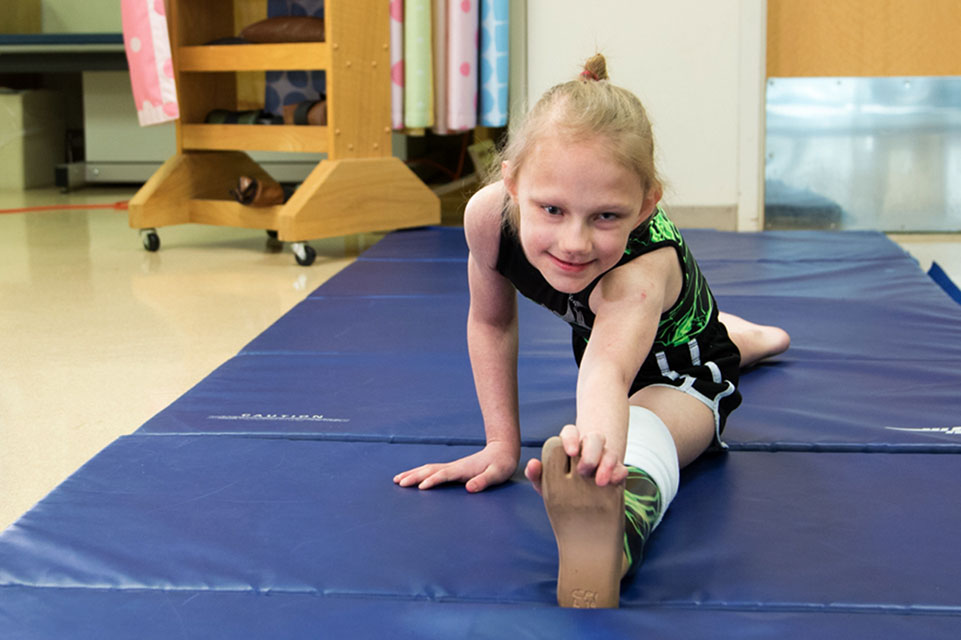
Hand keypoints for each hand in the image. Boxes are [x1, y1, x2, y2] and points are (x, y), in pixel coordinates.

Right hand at [393, 441, 519, 491]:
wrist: (502, 450)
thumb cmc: (501, 464)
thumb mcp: (497, 474)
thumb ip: (484, 481)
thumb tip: (469, 488)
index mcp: (463, 469)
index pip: (444, 474)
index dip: (433, 480)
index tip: (420, 487)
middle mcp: (454, 467)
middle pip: (429, 470)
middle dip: (414, 476)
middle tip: (398, 483)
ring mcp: (452, 467)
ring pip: (428, 469)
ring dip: (413, 473)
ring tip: (397, 479)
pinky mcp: (453, 469)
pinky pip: (432, 470)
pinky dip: (419, 473)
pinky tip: (413, 477)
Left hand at [525, 424, 627, 491]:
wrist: (578, 511)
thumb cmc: (558, 492)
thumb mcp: (545, 484)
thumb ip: (536, 474)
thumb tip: (533, 464)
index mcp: (569, 447)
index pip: (571, 432)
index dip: (571, 439)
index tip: (570, 452)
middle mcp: (588, 450)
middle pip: (595, 437)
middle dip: (590, 452)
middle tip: (583, 471)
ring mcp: (604, 460)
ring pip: (610, 452)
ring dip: (606, 464)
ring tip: (599, 482)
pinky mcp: (616, 473)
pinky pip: (622, 469)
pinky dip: (618, 474)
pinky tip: (613, 483)